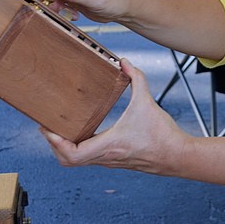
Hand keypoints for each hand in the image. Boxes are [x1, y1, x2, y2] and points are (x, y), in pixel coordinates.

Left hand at [40, 59, 187, 174]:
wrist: (177, 156)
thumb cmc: (161, 133)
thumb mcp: (147, 100)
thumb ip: (136, 78)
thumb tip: (124, 62)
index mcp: (109, 145)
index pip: (72, 154)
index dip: (55, 143)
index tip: (48, 128)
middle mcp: (105, 157)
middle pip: (68, 161)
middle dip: (54, 145)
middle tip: (48, 127)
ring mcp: (109, 161)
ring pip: (78, 161)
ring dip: (65, 148)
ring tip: (61, 128)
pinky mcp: (116, 161)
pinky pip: (90, 158)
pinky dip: (80, 148)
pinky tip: (83, 132)